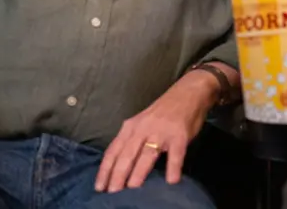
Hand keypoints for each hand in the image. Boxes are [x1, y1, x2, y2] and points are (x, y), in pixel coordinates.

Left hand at [95, 70, 219, 192]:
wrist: (188, 92)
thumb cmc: (163, 111)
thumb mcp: (141, 123)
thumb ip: (132, 140)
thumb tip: (120, 167)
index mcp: (131, 127)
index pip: (113, 150)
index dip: (105, 169)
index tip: (98, 187)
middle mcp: (142, 128)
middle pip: (126, 154)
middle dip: (118, 175)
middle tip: (112, 193)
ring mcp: (161, 132)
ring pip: (147, 154)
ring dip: (138, 172)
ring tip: (132, 189)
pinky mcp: (179, 135)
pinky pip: (175, 154)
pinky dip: (173, 167)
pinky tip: (171, 180)